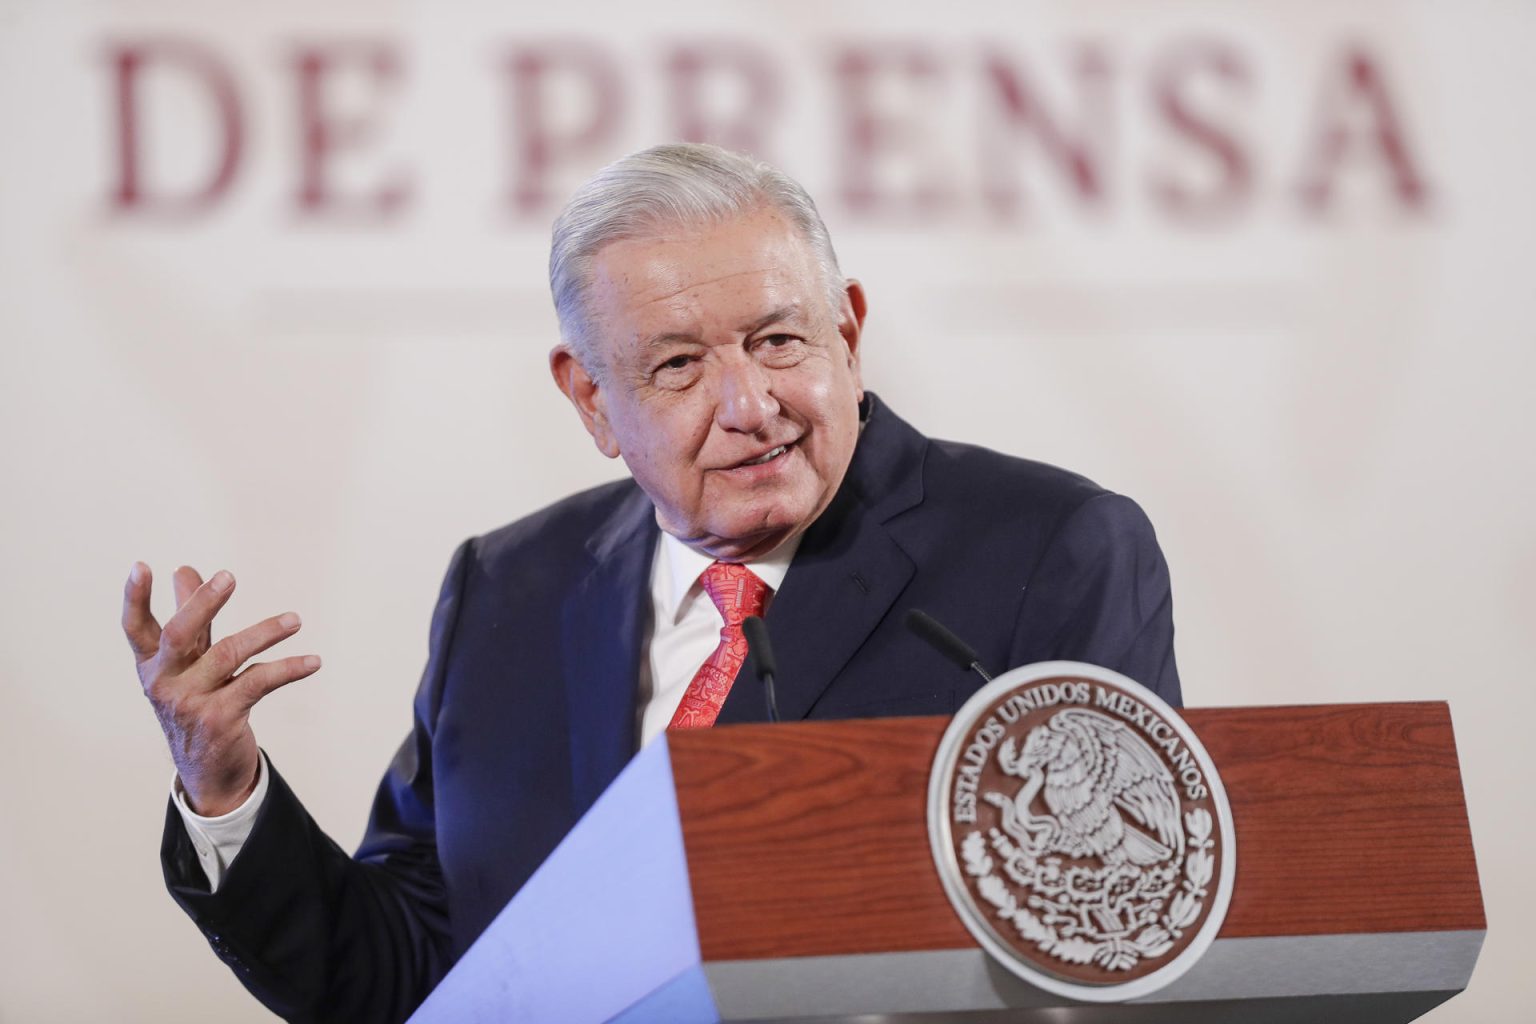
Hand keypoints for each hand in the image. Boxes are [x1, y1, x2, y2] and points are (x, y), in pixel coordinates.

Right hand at [122, 562, 320, 815]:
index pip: (135, 627)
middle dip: (204, 602)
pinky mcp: (220, 718)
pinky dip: (289, 668)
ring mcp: (190, 702)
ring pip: (229, 654)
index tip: (141, 565)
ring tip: (296, 620)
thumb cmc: (196, 700)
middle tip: (229, 576)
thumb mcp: (189, 661)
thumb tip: (185, 569)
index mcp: (151, 664)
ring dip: (266, 632)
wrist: (206, 769)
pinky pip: (259, 682)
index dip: (134, 597)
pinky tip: (313, 661)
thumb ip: (192, 617)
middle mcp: (163, 682)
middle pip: (179, 634)